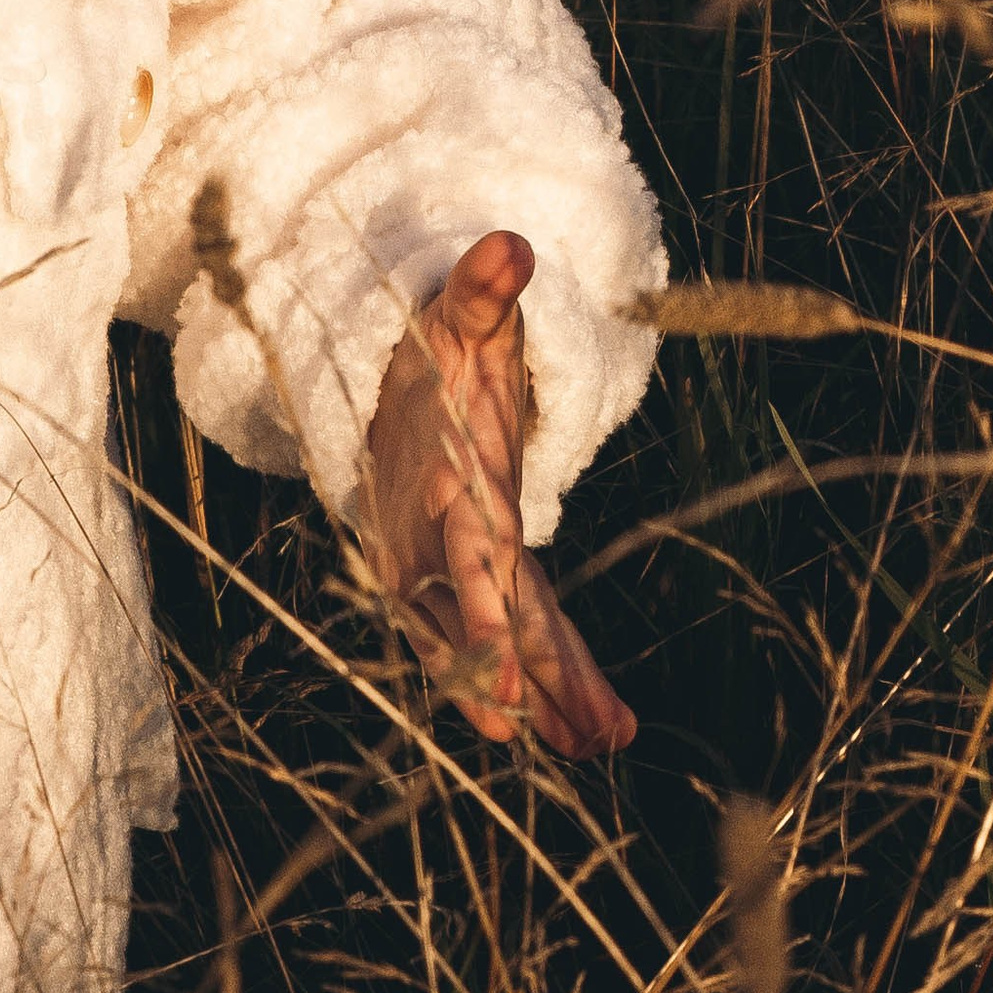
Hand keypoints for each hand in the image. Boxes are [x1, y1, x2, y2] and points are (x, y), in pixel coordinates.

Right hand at [363, 228, 635, 755]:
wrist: (395, 393)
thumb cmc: (435, 359)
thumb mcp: (456, 320)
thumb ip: (482, 293)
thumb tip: (511, 247)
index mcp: (442, 480)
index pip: (462, 546)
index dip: (478, 602)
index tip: (501, 655)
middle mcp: (438, 537)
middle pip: (475, 609)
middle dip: (504, 666)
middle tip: (533, 726)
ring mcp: (455, 567)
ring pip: (497, 637)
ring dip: (539, 692)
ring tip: (587, 745)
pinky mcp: (481, 579)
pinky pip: (521, 632)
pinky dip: (556, 679)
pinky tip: (597, 728)